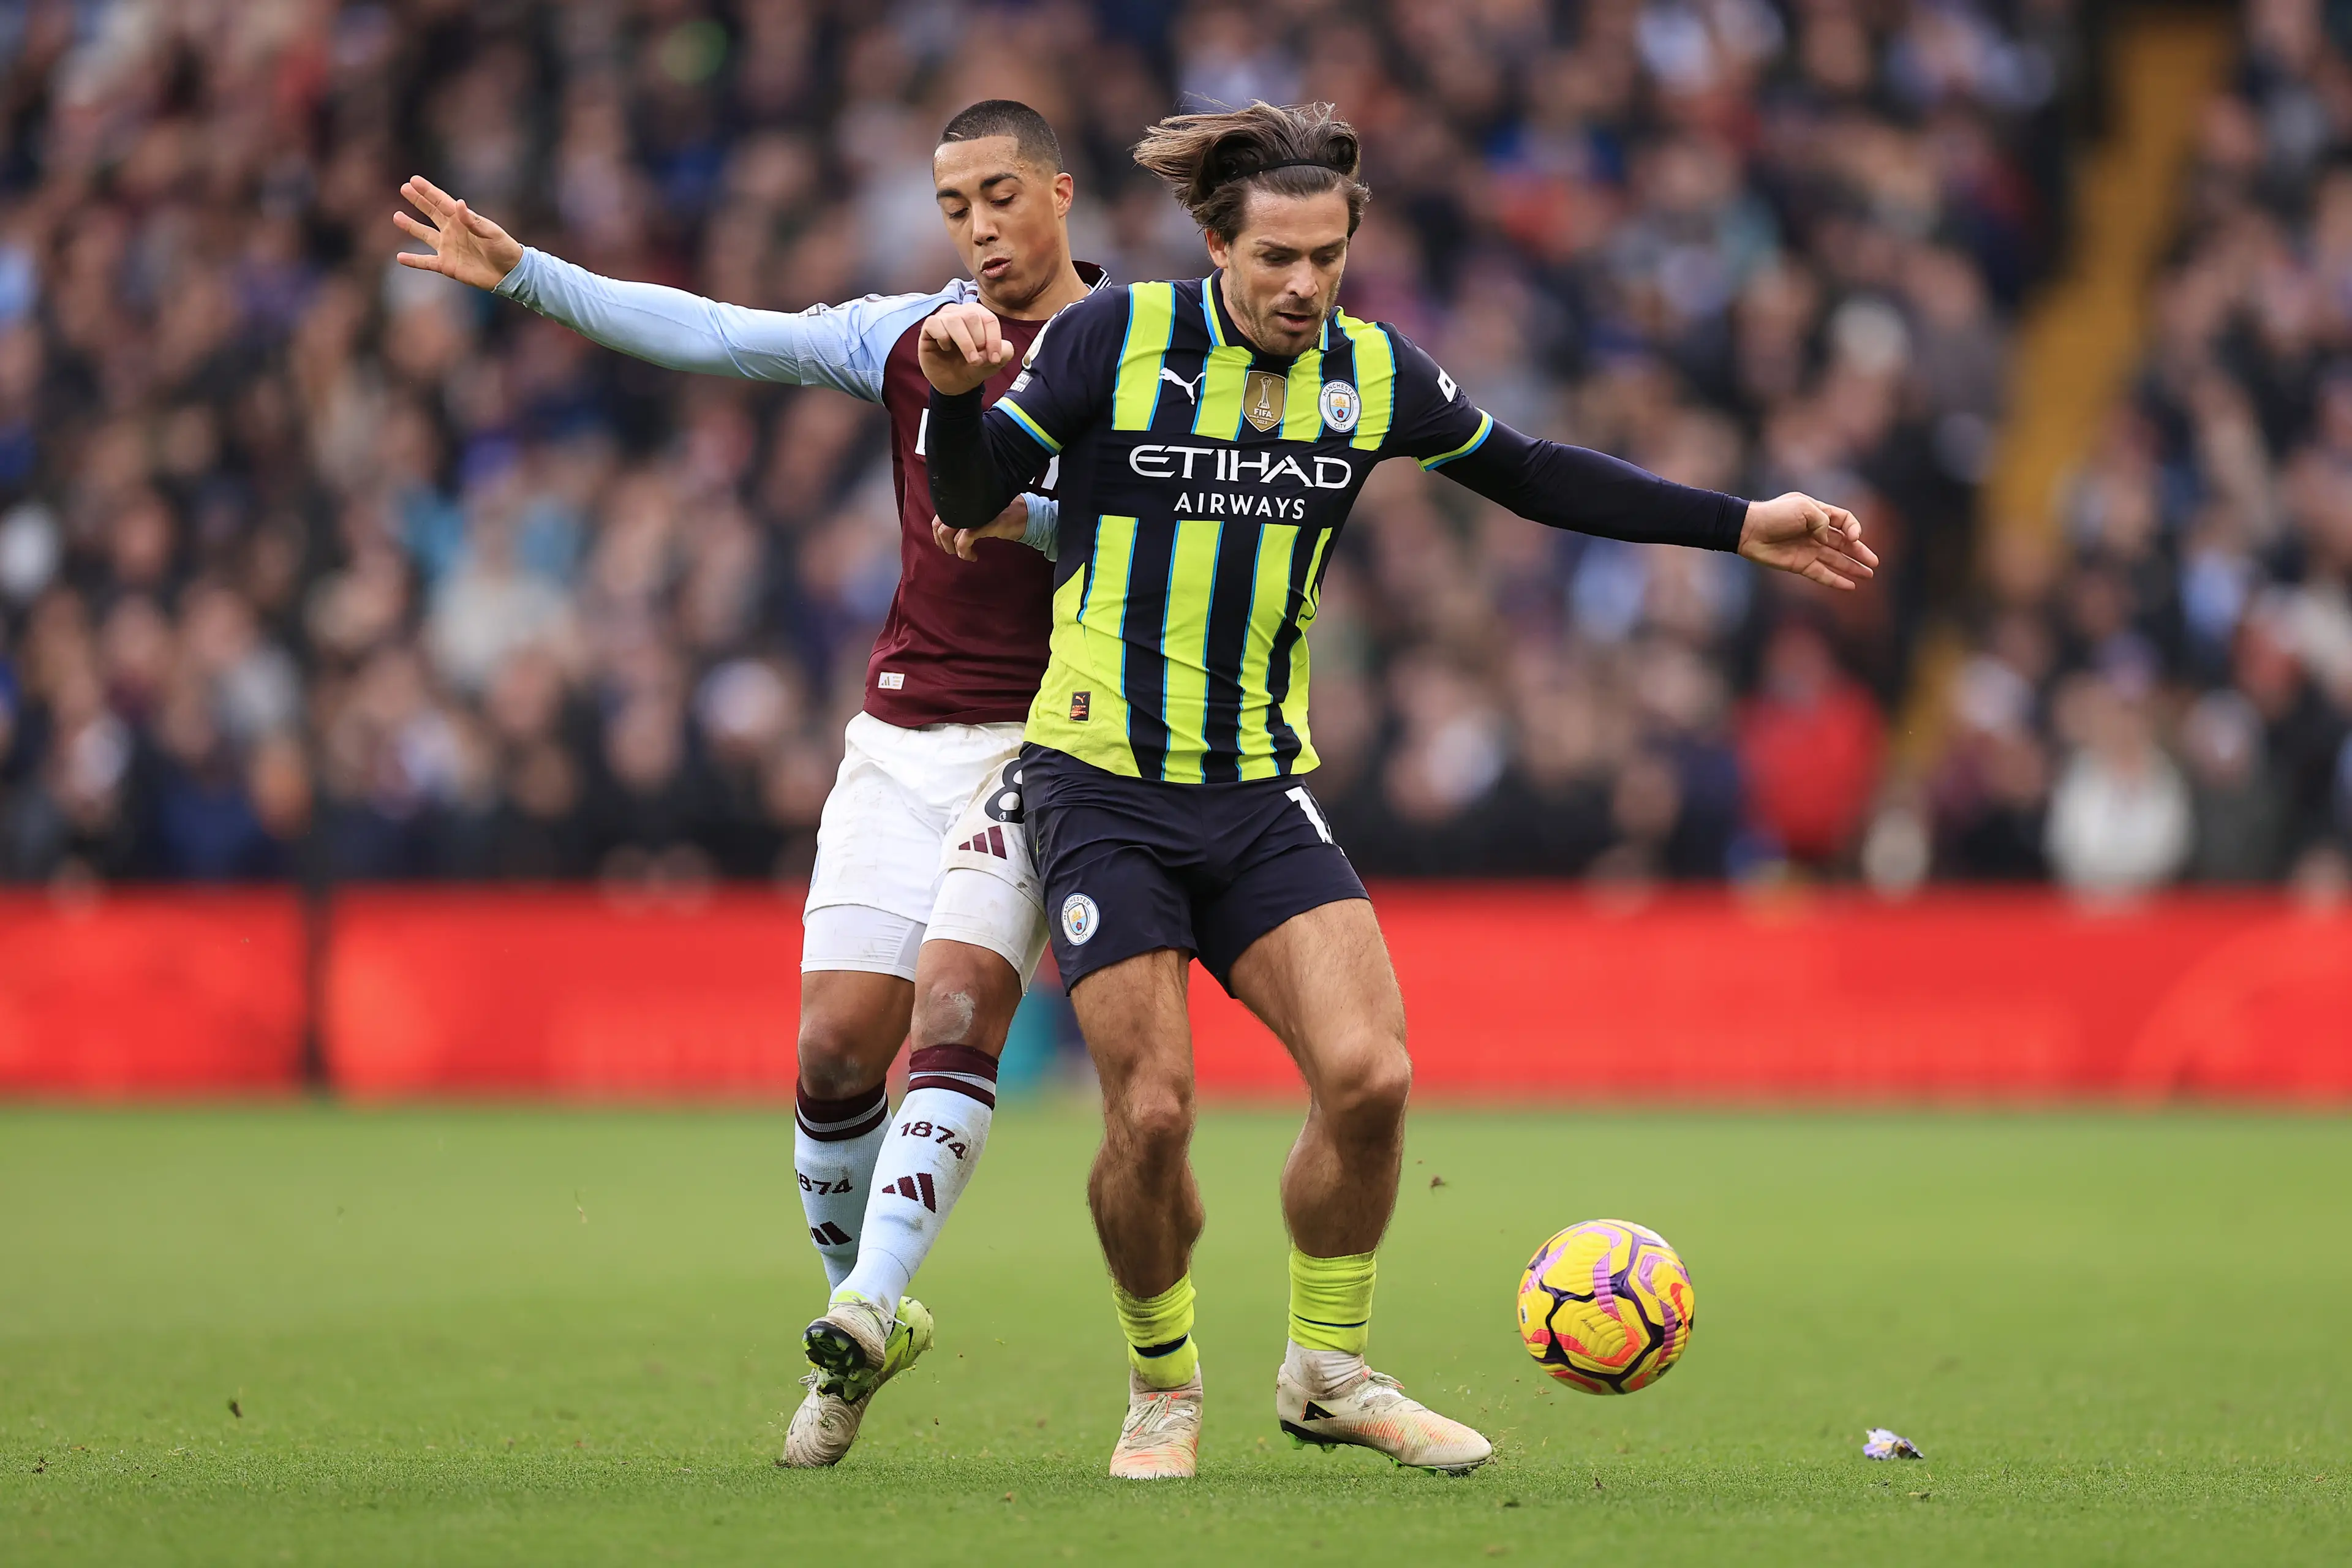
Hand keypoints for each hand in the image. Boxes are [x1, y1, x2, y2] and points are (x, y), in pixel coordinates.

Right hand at [393, 175, 523, 290]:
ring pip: (424, 234)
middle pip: (431, 212)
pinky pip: (426, 262)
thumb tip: (459, 203)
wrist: (510, 273)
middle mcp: (452, 231)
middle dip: (418, 200)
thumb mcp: (492, 233)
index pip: (441, 201)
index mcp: (462, 220)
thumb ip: (473, 220)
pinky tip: (400, 257)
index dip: (427, 191)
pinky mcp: (447, 265)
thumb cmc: (504, 249)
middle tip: (404, 188)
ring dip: (411, 226)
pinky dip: (413, 261)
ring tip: (397, 216)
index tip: (413, 180)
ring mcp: (448, 248)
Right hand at [918, 302, 1012, 394]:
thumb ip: (1005, 351)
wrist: (954, 382)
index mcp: (979, 315)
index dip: (994, 340)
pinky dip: (943, 338)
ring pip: (954, 320)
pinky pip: (935, 324)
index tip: (994, 359)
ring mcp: (944, 317)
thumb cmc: (973, 366)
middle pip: (972, 317)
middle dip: (978, 342)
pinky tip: (945, 348)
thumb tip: (996, 347)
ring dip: (965, 343)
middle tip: (977, 361)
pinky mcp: (929, 326)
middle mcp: (961, 312)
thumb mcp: (994, 362)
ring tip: (969, 359)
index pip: (989, 319)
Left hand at [931, 497, 1029, 559]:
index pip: (939, 515)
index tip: (944, 543)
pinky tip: (972, 556)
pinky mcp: (984, 523)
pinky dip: (964, 552)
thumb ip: (966, 513)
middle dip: (943, 543)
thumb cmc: (1005, 512)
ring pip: (948, 533)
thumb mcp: (981, 510)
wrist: (1027, 515)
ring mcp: (974, 513)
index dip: (938, 532)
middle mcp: (965, 504)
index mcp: (963, 499)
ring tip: (964, 555)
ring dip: (953, 549)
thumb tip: (949, 526)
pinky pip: (965, 540)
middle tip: (951, 551)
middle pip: (940, 525)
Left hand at [1737, 492, 1878, 590]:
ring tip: (1869, 574)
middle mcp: (1815, 532)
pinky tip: (1850, 586)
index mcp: (1818, 512)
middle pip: (1844, 543)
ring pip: (1836, 560)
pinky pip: (1821, 573)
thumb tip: (1828, 540)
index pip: (1845, 520)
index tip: (1854, 537)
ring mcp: (1808, 549)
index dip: (1854, 528)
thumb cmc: (1774, 514)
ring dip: (1852, 567)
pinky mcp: (1799, 564)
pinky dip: (1835, 579)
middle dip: (1860, 552)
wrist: (1748, 530)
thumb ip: (1823, 521)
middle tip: (1875, 563)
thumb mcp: (1803, 508)